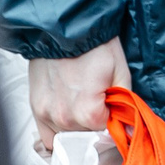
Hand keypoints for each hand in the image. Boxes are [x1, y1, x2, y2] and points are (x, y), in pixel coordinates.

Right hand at [28, 37, 129, 157]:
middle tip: (98, 100)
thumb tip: (129, 127)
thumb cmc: (95, 46)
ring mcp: (47, 115)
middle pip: (86, 136)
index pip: (106, 132)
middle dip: (95, 123)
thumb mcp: (121, 71)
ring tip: (81, 101)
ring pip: (67, 136)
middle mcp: (64, 118)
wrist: (65, 27)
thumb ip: (126, 104)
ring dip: (76, 126)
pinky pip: (47, 137)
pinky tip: (66, 116)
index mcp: (88, 113)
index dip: (112, 119)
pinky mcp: (35, 108)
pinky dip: (58, 132)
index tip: (112, 107)